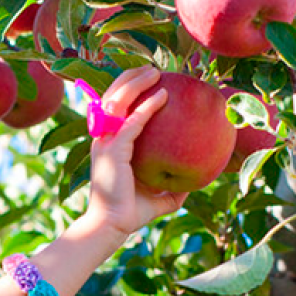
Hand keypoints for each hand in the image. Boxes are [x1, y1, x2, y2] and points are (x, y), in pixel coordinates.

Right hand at [83, 66, 188, 236]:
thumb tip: (192, 184)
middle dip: (129, 78)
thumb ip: (172, 188)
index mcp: (107, 144)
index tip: (147, 78)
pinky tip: (164, 95)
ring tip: (155, 72)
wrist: (111, 226)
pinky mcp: (114, 151)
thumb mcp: (156, 196)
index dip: (127, 89)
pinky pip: (132, 122)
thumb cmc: (130, 212)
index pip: (112, 108)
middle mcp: (103, 139)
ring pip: (117, 102)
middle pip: (111, 97)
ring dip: (136, 83)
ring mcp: (105, 143)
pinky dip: (147, 107)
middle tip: (152, 69)